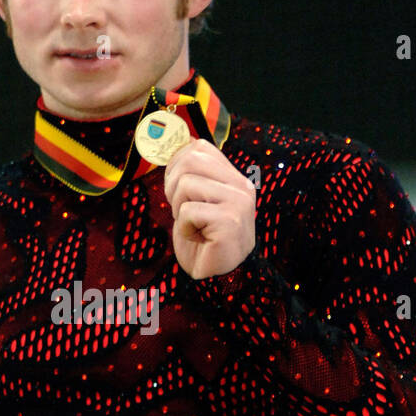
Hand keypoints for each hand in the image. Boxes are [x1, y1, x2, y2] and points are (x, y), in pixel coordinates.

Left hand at [162, 139, 255, 279]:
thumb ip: (192, 173)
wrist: (216, 275)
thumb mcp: (194, 199)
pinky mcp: (231, 221)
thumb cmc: (203, 239)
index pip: (200, 147)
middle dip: (173, 184)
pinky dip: (185, 228)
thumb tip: (177, 139)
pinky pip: (189, 210)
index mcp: (234, 177)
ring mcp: (239, 203)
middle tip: (181, 209)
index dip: (177, 163)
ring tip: (193, 224)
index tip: (176, 189)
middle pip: (190, 159)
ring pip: (186, 183)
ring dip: (179, 208)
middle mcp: (242, 186)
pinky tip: (198, 237)